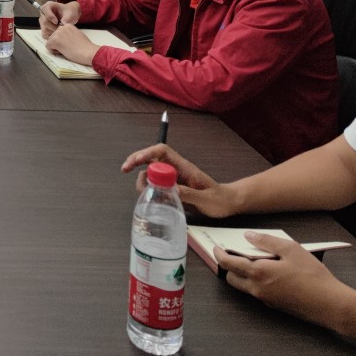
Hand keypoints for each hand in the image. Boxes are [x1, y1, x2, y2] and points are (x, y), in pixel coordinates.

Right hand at [39, 0, 77, 34]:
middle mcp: (43, 14)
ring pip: (44, 29)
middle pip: (44, 22)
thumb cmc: (69, 12)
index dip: (50, 17)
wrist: (70, 16)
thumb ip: (66, 18)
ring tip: (61, 32)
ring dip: (53, 32)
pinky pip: (45, 35)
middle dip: (54, 27)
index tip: (57, 22)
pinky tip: (58, 35)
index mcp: (48, 6)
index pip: (45, 10)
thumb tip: (62, 25)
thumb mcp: (70, 13)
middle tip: (62, 29)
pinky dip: (52, 37)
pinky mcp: (44, 29)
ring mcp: (42, 22)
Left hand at [43, 23, 98, 66]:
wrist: (89, 52)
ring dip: (56, 47)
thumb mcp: (76, 35)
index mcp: (67, 25)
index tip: (71, 44)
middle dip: (58, 44)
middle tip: (69, 48)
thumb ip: (69, 34)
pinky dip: (53, 51)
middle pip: (53, 37)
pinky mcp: (54, 40)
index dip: (63, 40)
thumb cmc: (85, 46)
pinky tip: (63, 52)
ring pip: (50, 41)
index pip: (59, 33)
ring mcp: (57, 33)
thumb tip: (63, 39)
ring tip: (67, 50)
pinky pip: (48, 46)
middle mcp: (61, 27)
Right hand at [119, 145, 237, 218]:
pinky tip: (152, 200)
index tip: (135, 162)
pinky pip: (156, 184)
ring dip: (143, 180)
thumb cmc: (220, 200)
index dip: (146, 153)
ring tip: (145, 195)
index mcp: (184, 167)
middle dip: (136, 162)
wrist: (229, 204)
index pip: (162, 151)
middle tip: (126, 172)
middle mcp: (177, 170)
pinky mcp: (174, 187)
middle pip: (151, 159)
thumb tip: (170, 189)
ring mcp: (174, 178)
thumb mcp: (206, 199)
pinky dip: (149, 190)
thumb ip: (189, 194)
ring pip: (151, 172)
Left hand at [214, 235, 353, 328]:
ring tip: (253, 260)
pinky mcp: (276, 306)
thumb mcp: (291, 249)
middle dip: (228, 266)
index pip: (228, 264)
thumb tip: (249, 236)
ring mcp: (266, 300)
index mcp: (258, 273)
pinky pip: (258, 292)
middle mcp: (257, 289)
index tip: (216, 247)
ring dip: (242, 275)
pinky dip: (256, 282)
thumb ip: (267, 241)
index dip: (219, 254)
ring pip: (245, 287)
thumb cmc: (313, 276)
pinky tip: (270, 272)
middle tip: (233, 253)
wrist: (331, 305)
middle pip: (232, 278)